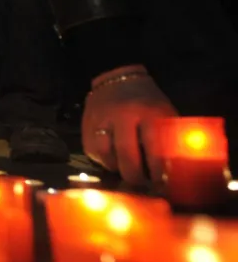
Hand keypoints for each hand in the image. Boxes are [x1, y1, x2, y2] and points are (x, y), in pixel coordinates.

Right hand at [82, 66, 176, 185]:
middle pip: (126, 153)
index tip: (160, 181)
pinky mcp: (86, 123)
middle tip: (140, 183)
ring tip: (124, 169)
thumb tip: (174, 170)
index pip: (153, 147)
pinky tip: (112, 159)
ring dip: (115, 167)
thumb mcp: (165, 113)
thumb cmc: (148, 101)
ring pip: (105, 153)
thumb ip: (171, 138)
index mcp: (148, 112)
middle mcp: (122, 114)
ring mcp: (101, 118)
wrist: (117, 78)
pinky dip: (102, 159)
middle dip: (134, 175)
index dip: (157, 169)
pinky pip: (91, 150)